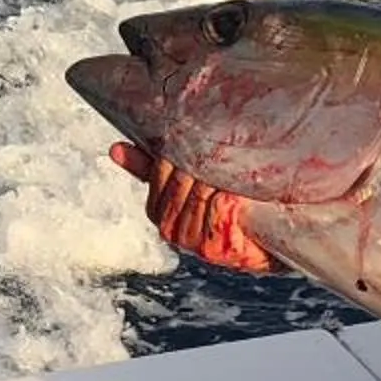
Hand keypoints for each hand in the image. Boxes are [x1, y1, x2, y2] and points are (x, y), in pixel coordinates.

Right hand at [109, 143, 276, 273]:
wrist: (266, 239)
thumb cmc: (227, 206)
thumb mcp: (187, 182)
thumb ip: (150, 167)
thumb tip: (115, 149)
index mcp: (158, 212)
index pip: (159, 171)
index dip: (179, 152)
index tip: (195, 134)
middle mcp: (170, 229)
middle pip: (182, 180)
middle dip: (202, 159)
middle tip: (220, 139)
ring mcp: (192, 240)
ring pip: (201, 191)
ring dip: (220, 173)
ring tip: (235, 158)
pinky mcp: (215, 246)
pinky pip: (220, 205)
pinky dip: (232, 192)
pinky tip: (242, 186)